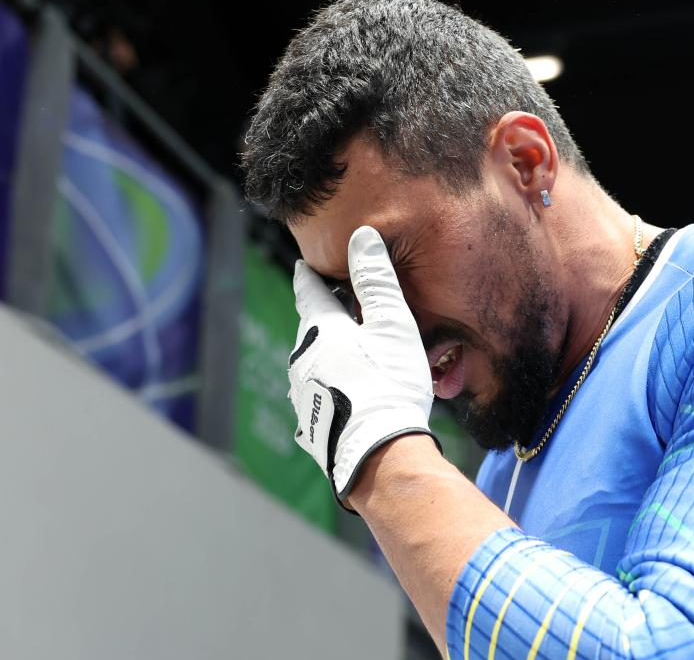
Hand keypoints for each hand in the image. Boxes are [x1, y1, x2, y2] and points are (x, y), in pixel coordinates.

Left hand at [288, 225, 438, 504]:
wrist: (380, 454)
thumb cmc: (390, 383)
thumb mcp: (392, 324)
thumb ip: (377, 280)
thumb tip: (363, 237)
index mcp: (319, 332)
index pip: (309, 293)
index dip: (309, 278)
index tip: (305, 267)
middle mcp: (301, 361)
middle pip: (312, 331)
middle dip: (326, 319)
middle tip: (343, 311)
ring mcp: (302, 396)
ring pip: (314, 365)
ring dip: (330, 356)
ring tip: (353, 357)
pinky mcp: (310, 426)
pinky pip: (320, 396)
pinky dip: (333, 388)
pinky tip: (351, 396)